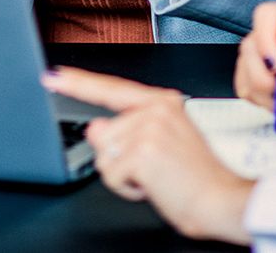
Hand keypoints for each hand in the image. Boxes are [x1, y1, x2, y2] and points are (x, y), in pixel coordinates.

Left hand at [42, 67, 255, 244]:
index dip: (79, 83)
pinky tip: (153, 185)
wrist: (222, 199)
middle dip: (118, 158)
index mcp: (163, 102)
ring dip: (124, 175)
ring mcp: (148, 127)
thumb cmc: (197, 177)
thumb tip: (94, 127)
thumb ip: (125, 131)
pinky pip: (111, 175)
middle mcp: (155, 109)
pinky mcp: (142, 151)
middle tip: (153, 168)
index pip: (112, 89)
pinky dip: (128, 188)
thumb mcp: (159, 145)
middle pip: (103, 133)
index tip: (54, 75)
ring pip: (105, 157)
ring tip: (156, 176)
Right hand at [233, 1, 275, 124]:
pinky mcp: (250, 76)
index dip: (265, 36)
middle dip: (263, 75)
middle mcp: (273, 34)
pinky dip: (262, 101)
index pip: (266, 14)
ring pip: (244, 68)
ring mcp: (259, 55)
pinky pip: (244, 87)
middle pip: (250, 45)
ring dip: (266, 92)